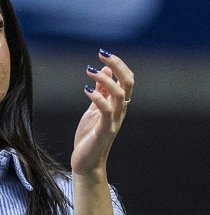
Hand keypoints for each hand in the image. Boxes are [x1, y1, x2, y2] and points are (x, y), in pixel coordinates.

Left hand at [72, 50, 133, 177]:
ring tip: (89, 70)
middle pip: (128, 83)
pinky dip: (97, 98)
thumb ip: (100, 91)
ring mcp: (114, 120)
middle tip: (102, 54)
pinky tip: (86, 89)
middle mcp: (120, 110)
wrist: (86, 162)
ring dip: (106, 80)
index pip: (126, 79)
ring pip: (120, 95)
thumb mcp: (94, 109)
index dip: (118, 65)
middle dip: (117, 66)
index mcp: (118, 104)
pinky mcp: (105, 130)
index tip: (104, 53)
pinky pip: (106, 111)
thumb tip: (105, 71)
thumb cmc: (90, 136)